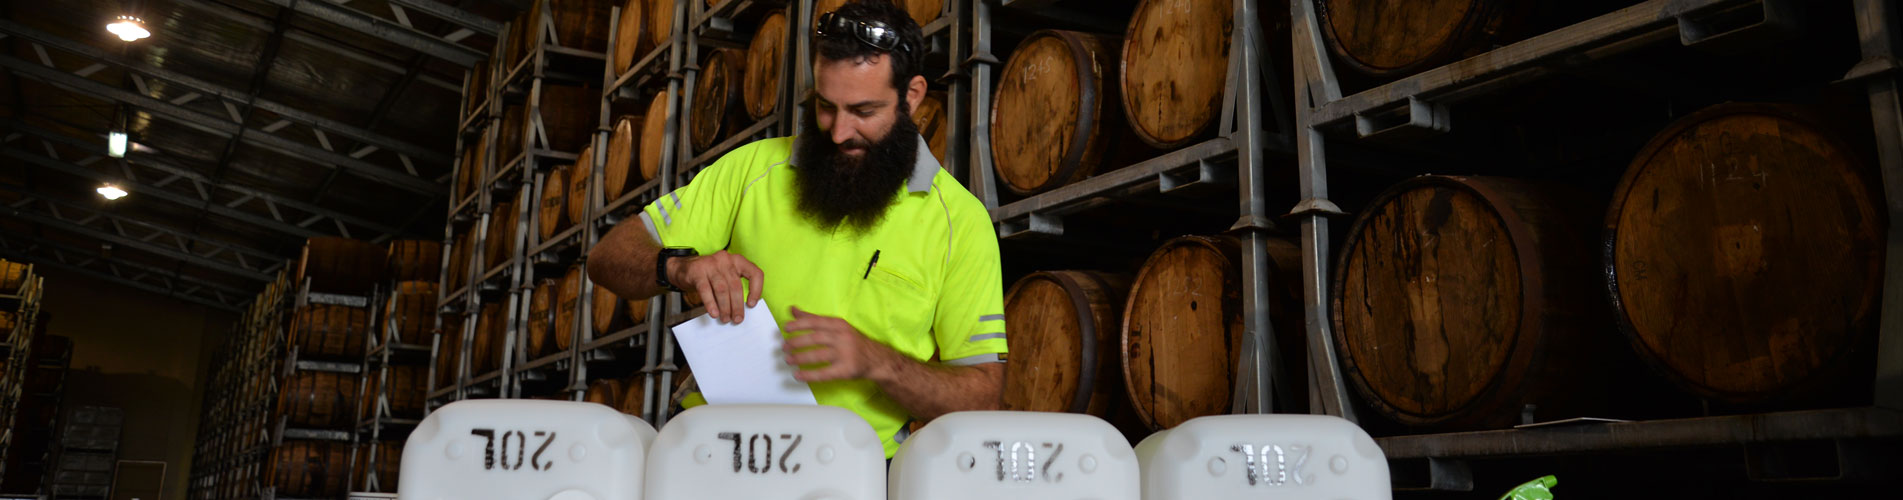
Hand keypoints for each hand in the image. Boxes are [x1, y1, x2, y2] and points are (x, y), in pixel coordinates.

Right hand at [669, 250, 763, 323]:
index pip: (755, 273)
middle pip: (736, 285)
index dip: (756, 290)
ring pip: (722, 289)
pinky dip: (711, 303)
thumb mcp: (726, 276)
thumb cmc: (710, 275)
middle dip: (737, 305)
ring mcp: (711, 264)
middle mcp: (726, 260)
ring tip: (725, 318)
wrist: (684, 268)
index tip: (751, 304)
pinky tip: (714, 313)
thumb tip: (741, 309)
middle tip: (737, 319)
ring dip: (725, 307)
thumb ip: (735, 286)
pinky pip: (706, 290)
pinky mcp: (697, 271)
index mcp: (738, 260)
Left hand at [782, 306, 900, 382]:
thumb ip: (814, 318)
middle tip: (784, 346)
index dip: (799, 325)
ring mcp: (845, 354)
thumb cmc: (853, 341)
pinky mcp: (845, 370)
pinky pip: (824, 373)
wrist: (876, 359)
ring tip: (788, 359)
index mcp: (840, 324)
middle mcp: (843, 338)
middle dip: (797, 342)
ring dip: (800, 357)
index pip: (816, 322)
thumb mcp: (836, 326)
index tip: (786, 328)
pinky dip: (809, 375)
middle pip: (815, 338)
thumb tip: (793, 310)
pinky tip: (798, 375)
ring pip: (818, 355)